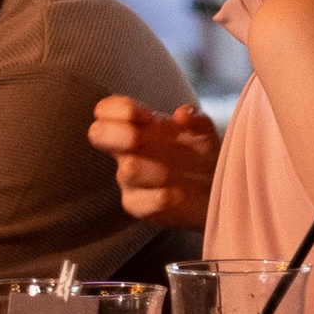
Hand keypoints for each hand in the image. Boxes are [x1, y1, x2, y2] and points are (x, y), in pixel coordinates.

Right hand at [88, 93, 217, 228]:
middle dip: (118, 133)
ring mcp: (130, 179)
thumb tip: (182, 114)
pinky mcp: (139, 205)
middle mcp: (128, 151)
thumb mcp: (204, 133)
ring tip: (168, 173)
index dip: (119, 109)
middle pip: (97, 134)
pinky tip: (177, 195)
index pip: (106, 110)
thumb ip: (196, 120)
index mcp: (137, 126)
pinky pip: (137, 202)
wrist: (215, 189)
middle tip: (139, 137)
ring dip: (148, 168)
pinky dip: (158, 197)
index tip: (146, 115)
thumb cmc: (200, 155)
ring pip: (126, 170)